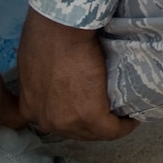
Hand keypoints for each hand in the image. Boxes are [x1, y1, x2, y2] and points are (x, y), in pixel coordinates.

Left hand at [17, 8, 139, 142]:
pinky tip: (132, 118)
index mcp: (30, 108)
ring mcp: (67, 122)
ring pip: (95, 132)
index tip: (85, 109)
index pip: (53, 123)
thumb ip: (42, 82)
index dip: (72, 118)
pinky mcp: (90, 116)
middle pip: (76, 132)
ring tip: (124, 114)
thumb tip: (55, 82)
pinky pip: (112, 130)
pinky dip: (124, 125)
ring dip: (111, 125)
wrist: (60, 29)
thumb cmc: (45, 36)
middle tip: (110, 111)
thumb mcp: (33, 64)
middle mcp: (46, 121)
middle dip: (93, 124)